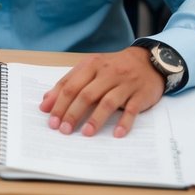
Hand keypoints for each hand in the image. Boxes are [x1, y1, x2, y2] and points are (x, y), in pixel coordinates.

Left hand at [39, 47, 163, 137]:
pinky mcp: (140, 94)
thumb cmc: (113, 67)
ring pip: (108, 102)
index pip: (71, 85)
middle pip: (86, 94)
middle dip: (73, 113)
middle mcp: (107, 73)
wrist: (148, 60)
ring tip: (86, 133)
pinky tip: (117, 134)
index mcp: (91, 65)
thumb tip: (46, 102)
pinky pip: (132, 109)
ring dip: (96, 119)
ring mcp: (125, 83)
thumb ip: (69, 82)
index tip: (51, 120)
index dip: (59, 103)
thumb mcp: (90, 68)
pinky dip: (125, 122)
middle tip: (64, 130)